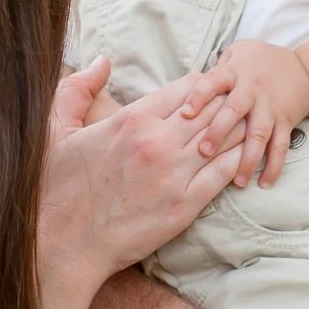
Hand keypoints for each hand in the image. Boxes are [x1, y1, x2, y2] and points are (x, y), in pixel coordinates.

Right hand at [40, 60, 245, 285]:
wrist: (61, 246)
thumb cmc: (55, 190)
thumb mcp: (55, 130)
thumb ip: (78, 89)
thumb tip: (102, 61)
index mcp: (131, 120)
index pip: (187, 88)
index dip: (202, 88)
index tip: (209, 93)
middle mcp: (157, 143)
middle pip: (212, 110)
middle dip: (227, 105)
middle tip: (240, 105)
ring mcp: (174, 175)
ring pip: (224, 139)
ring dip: (239, 129)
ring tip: (252, 125)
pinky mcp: (185, 207)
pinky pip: (223, 174)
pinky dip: (239, 161)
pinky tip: (248, 156)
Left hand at [179, 40, 308, 187]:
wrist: (303, 69)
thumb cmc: (257, 63)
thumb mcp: (235, 55)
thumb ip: (211, 71)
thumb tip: (179, 90)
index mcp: (234, 73)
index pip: (213, 82)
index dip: (199, 96)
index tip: (184, 112)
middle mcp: (252, 89)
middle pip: (234, 110)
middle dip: (219, 131)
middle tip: (203, 152)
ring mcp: (270, 107)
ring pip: (259, 133)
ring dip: (249, 157)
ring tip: (238, 180)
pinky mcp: (285, 122)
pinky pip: (281, 146)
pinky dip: (275, 165)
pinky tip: (264, 183)